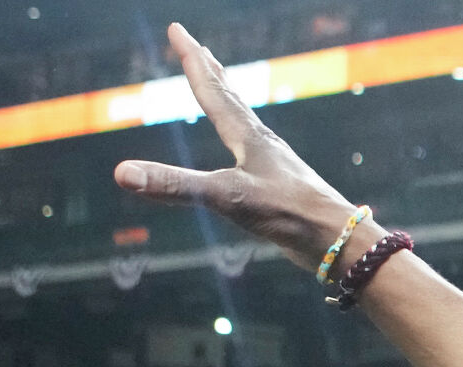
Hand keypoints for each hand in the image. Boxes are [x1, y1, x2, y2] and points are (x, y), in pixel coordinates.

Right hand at [113, 24, 366, 269]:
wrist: (339, 240)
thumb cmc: (290, 215)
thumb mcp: (226, 199)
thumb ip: (175, 185)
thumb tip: (122, 173)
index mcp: (249, 137)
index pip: (213, 90)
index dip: (191, 59)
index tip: (177, 29)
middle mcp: (262, 144)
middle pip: (230, 98)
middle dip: (209, 70)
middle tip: (194, 45)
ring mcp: (274, 164)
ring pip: (243, 122)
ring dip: (227, 100)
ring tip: (219, 89)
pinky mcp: (281, 187)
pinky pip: (253, 151)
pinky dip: (240, 137)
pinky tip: (245, 150)